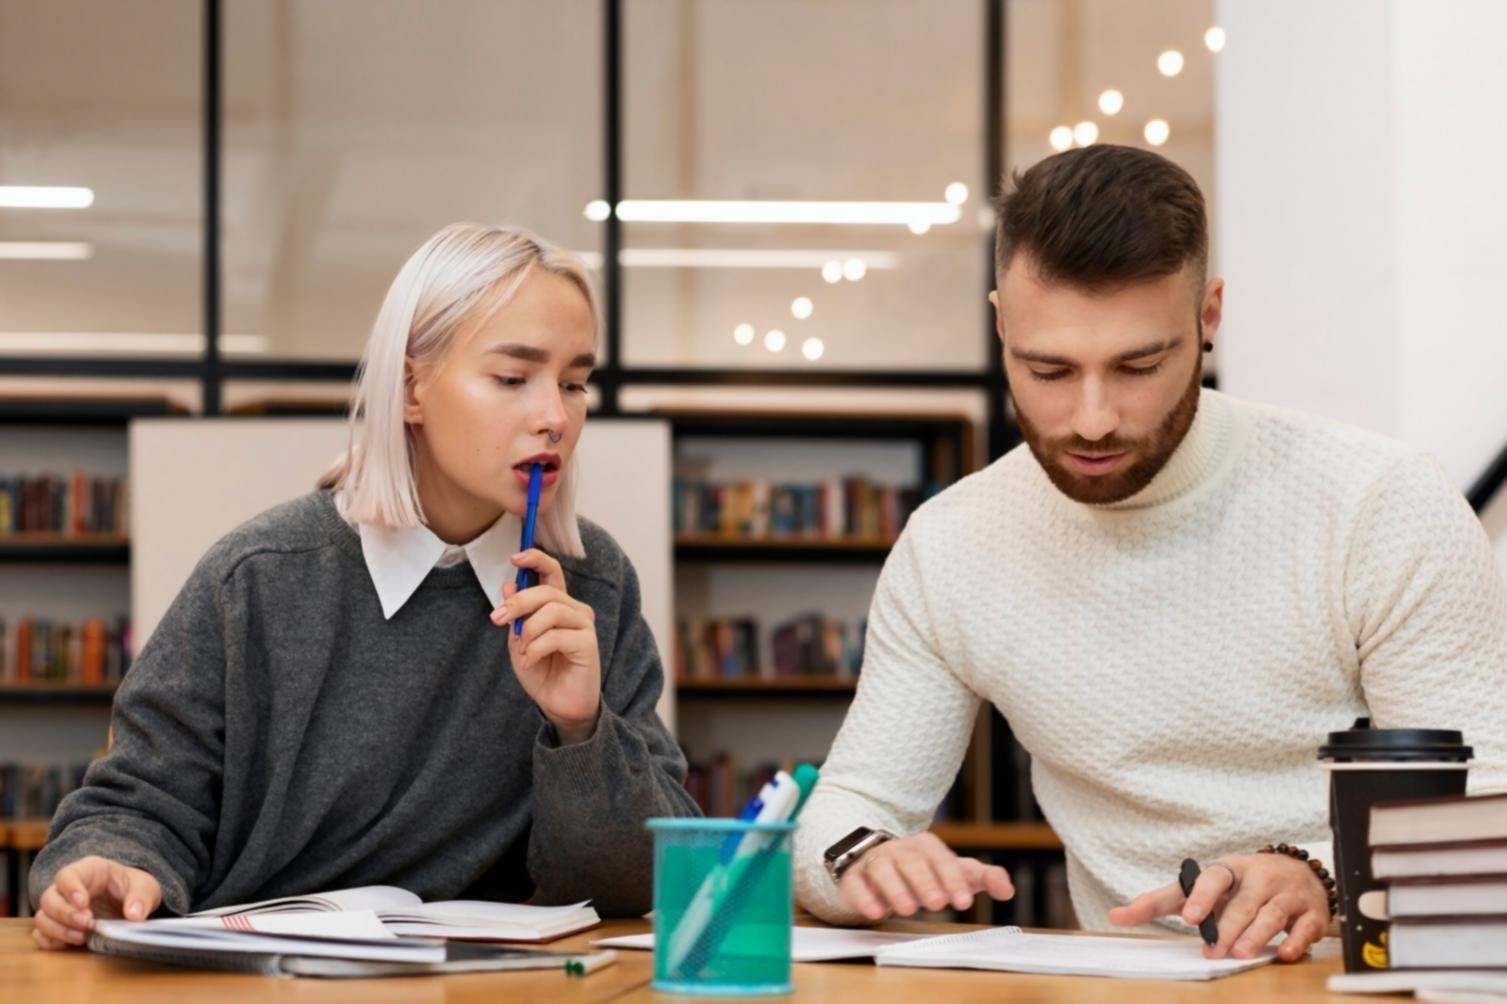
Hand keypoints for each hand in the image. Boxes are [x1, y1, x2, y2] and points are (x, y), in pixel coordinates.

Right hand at [33, 856, 161, 950]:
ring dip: (57, 930)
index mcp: (89, 871)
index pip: (67, 875)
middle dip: (64, 913)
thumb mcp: (146, 887)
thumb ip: (142, 897)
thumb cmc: (134, 888)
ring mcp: (60, 909)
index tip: (83, 903)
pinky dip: (51, 942)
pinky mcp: (59, 927)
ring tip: (82, 937)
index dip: (70, 889)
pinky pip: (41, 935)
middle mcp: (68, 889)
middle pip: (49, 898)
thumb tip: (134, 915)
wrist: (131, 902)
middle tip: (87, 923)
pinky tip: (69, 944)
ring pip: (42, 917)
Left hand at [491, 548, 600, 743]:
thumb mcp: (519, 641)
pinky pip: (555, 636)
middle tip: (497, 618)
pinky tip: (530, 661)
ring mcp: (584, 625)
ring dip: (528, 632)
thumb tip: (508, 585)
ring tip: (522, 651)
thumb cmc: (542, 672)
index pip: (552, 572)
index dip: (535, 560)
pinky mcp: (588, 643)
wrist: (558, 705)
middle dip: (518, 602)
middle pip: (546, 592)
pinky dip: (535, 649)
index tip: (515, 558)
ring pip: (551, 611)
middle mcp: (575, 610)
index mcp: (559, 605)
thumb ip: (515, 615)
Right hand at [836, 832, 1014, 920]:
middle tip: (938, 904)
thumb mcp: (954, 873)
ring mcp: (873, 862)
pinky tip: (875, 912)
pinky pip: (855, 883)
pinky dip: (864, 896)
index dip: (952, 878)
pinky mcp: (852, 878)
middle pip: (910, 861)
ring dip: (895, 888)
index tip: (964, 901)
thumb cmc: (922, 872)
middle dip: (925, 881)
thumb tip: (1007, 890)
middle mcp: (898, 850)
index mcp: (925, 846)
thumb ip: (982, 878)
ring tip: (908, 909)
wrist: (875, 866)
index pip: (940, 857)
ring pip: (881, 868)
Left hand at [1108, 853, 1328, 961]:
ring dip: (1257, 934)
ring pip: (1272, 913)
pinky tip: (1284, 954)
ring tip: (1241, 954)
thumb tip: (1115, 916)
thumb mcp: (1200, 888)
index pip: (1214, 877)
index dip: (1201, 896)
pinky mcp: (1311, 912)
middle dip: (1228, 926)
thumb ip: (1159, 902)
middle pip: (1243, 902)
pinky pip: (1306, 926)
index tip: (1189, 918)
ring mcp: (1288, 894)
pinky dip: (1296, 940)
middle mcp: (1260, 877)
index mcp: (1230, 870)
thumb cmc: (1237, 886)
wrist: (1297, 873)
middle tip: (1213, 950)